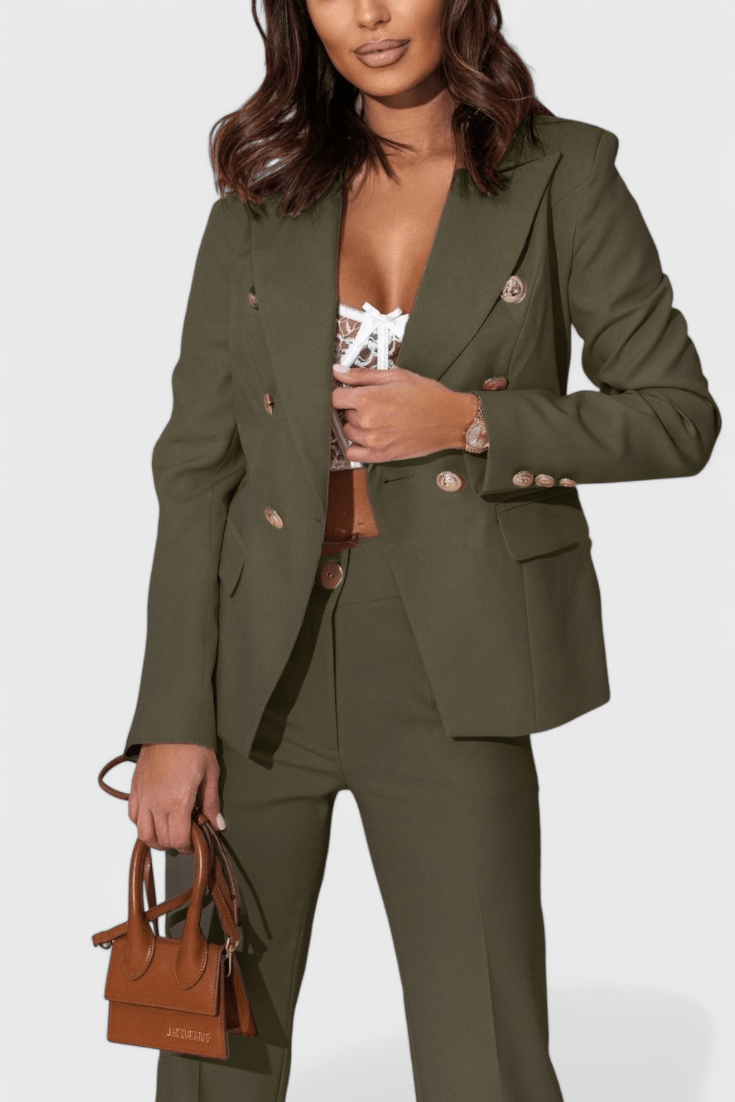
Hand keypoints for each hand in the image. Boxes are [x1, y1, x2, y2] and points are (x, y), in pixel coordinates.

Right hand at [128, 744, 224, 853]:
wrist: (173, 724)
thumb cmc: (194, 745)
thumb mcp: (211, 774)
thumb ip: (212, 803)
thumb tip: (218, 825)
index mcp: (178, 802)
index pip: (178, 840)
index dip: (188, 847)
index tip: (195, 843)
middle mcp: (156, 803)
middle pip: (160, 840)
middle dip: (174, 844)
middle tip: (186, 837)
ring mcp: (143, 795)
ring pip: (143, 832)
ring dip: (156, 838)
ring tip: (169, 832)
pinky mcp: (135, 787)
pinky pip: (133, 815)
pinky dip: (142, 823)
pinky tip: (154, 818)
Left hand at [331, 364, 476, 462]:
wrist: (451, 419)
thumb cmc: (428, 396)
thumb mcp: (396, 376)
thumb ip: (363, 375)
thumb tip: (338, 371)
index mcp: (369, 399)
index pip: (335, 399)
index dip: (343, 394)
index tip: (351, 394)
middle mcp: (368, 422)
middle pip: (344, 415)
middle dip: (355, 408)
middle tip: (376, 404)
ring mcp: (374, 441)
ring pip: (349, 433)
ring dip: (357, 426)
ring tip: (378, 419)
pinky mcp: (381, 455)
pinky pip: (353, 454)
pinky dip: (357, 446)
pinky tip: (370, 437)